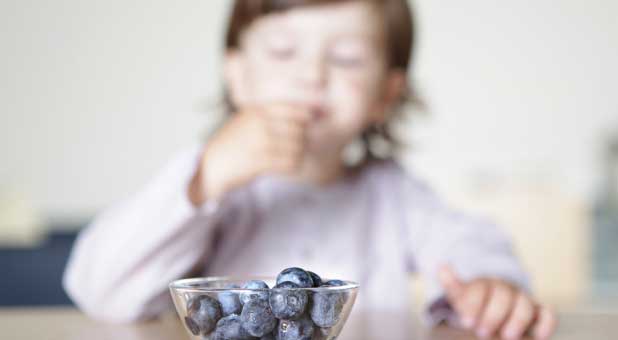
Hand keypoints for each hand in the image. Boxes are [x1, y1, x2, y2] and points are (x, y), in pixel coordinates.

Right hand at [190, 104, 309, 203]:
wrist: (213, 164)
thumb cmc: (236, 141)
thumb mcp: (250, 119)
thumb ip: (277, 114)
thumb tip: (315, 113)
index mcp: (259, 110)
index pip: (296, 110)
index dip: (307, 119)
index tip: (308, 126)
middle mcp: (260, 124)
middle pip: (300, 130)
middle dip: (303, 139)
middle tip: (295, 145)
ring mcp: (260, 143)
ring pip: (298, 147)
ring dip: (298, 154)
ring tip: (290, 156)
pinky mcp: (260, 163)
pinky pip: (290, 163)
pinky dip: (292, 165)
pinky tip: (286, 165)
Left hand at [439, 265, 556, 338]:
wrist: (493, 309)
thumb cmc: (476, 306)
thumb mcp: (461, 298)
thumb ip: (453, 286)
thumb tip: (441, 266)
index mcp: (484, 284)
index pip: (480, 288)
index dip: (474, 304)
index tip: (466, 322)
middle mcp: (505, 290)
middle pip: (503, 296)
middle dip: (493, 314)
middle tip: (482, 332)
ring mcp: (523, 301)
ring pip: (525, 304)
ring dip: (517, 319)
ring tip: (507, 336)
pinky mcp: (539, 314)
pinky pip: (548, 314)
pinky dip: (547, 322)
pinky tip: (539, 335)